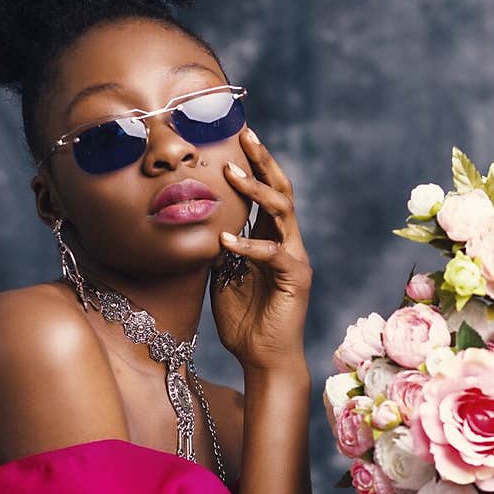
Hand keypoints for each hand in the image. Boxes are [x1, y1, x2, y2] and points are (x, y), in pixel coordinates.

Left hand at [210, 127, 313, 371]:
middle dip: (262, 161)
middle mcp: (287, 243)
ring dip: (257, 190)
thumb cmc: (244, 322)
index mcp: (271, 240)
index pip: (265, 193)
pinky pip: (273, 254)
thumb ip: (218, 250)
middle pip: (280, 190)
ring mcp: (295, 259)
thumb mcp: (222, 278)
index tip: (235, 137)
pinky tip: (225, 240)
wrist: (263, 359)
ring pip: (282, 212)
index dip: (253, 166)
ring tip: (233, 173)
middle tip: (245, 134)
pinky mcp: (296, 279)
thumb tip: (198, 225)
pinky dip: (248, 245)